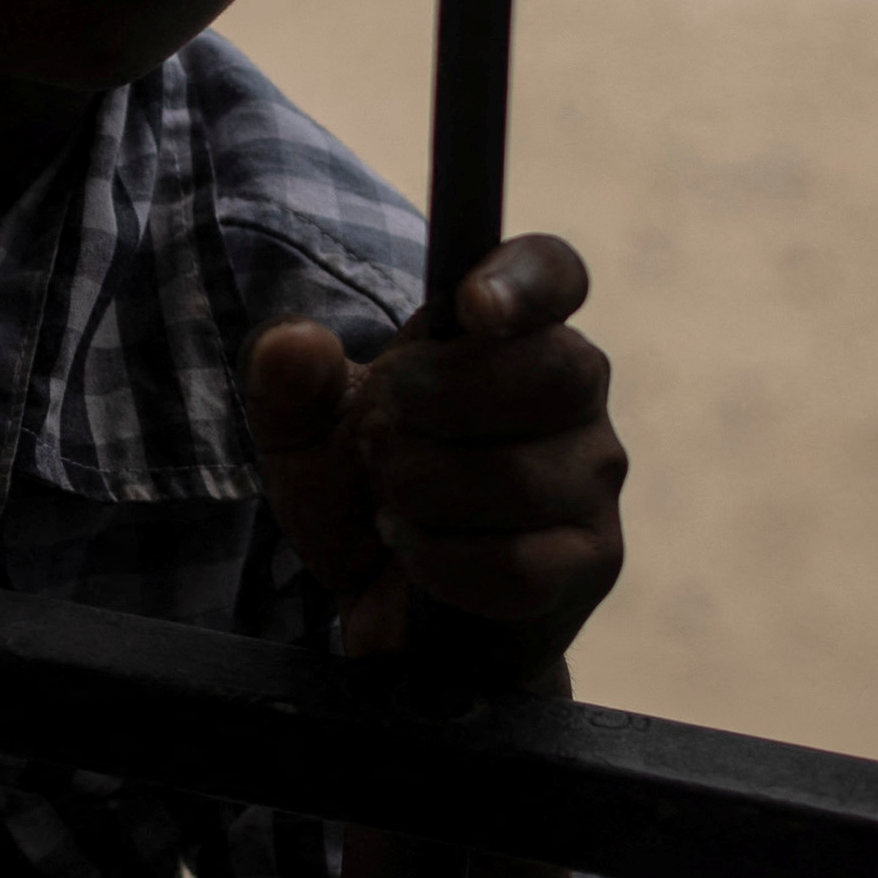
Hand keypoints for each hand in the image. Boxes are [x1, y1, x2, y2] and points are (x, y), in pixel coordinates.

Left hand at [244, 234, 623, 684]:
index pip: (552, 273)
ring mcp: (592, 478)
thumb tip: (295, 342)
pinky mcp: (591, 561)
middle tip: (383, 437)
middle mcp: (573, 393)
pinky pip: (517, 563)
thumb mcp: (301, 433)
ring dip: (421, 495)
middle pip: (547, 371)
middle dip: (435, 406)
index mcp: (508, 333)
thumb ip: (286, 382)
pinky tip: (418, 557)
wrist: (378, 604)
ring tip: (397, 506)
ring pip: (513, 475)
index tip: (472, 307)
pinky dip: (441, 563)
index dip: (522, 281)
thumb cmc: (360, 492)